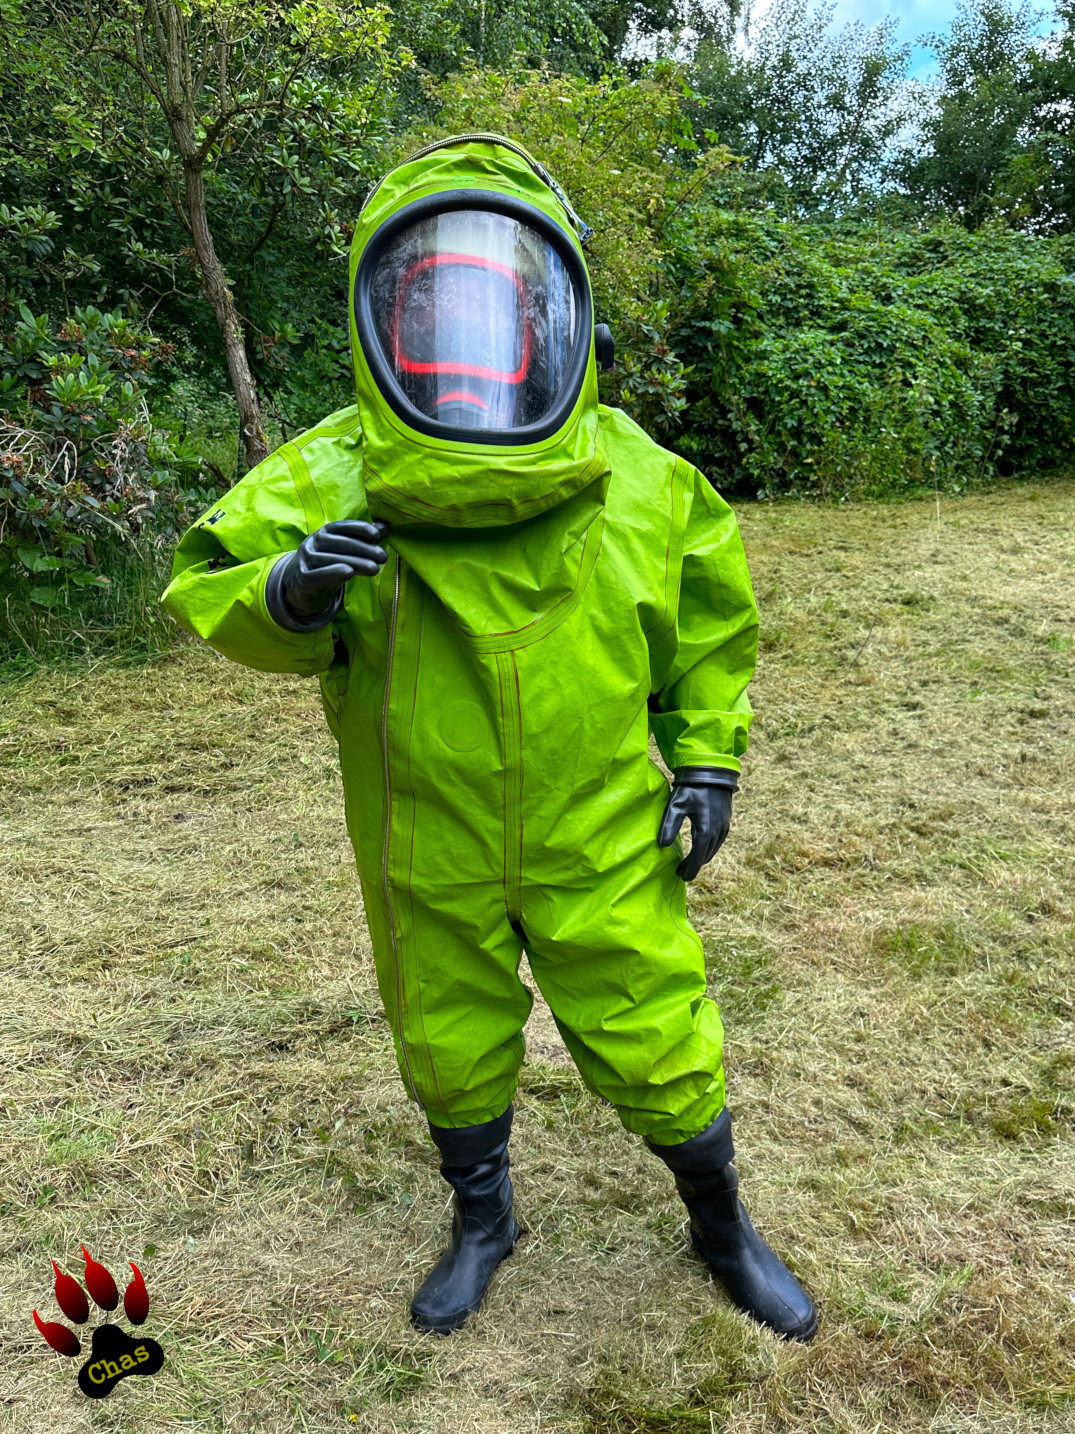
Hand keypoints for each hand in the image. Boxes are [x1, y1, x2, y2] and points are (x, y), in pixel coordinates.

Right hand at [266, 519, 390, 630]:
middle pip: (340, 543)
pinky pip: (319, 575)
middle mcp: (314, 542)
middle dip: (364, 549)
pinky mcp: (303, 578)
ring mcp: (306, 559)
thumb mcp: (345, 550)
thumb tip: (386, 526)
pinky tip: (349, 573)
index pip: (342, 526)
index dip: (359, 528)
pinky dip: (334, 573)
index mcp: (325, 532)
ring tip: (375, 569)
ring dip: (356, 563)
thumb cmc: (330, 564)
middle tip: (383, 557)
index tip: (377, 535)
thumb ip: (364, 539)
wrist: (303, 586)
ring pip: (333, 559)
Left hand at [657, 768, 737, 880]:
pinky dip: (708, 848)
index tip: (681, 877)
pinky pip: (717, 841)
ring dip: (701, 858)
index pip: (698, 858)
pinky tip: (700, 848)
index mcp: (706, 830)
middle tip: (680, 871)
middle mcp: (718, 832)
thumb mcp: (676, 805)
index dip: (689, 869)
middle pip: (705, 856)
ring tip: (688, 863)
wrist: (711, 771)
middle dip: (694, 866)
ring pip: (712, 850)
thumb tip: (663, 846)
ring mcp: (724, 827)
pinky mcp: (726, 821)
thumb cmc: (691, 787)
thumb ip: (669, 825)